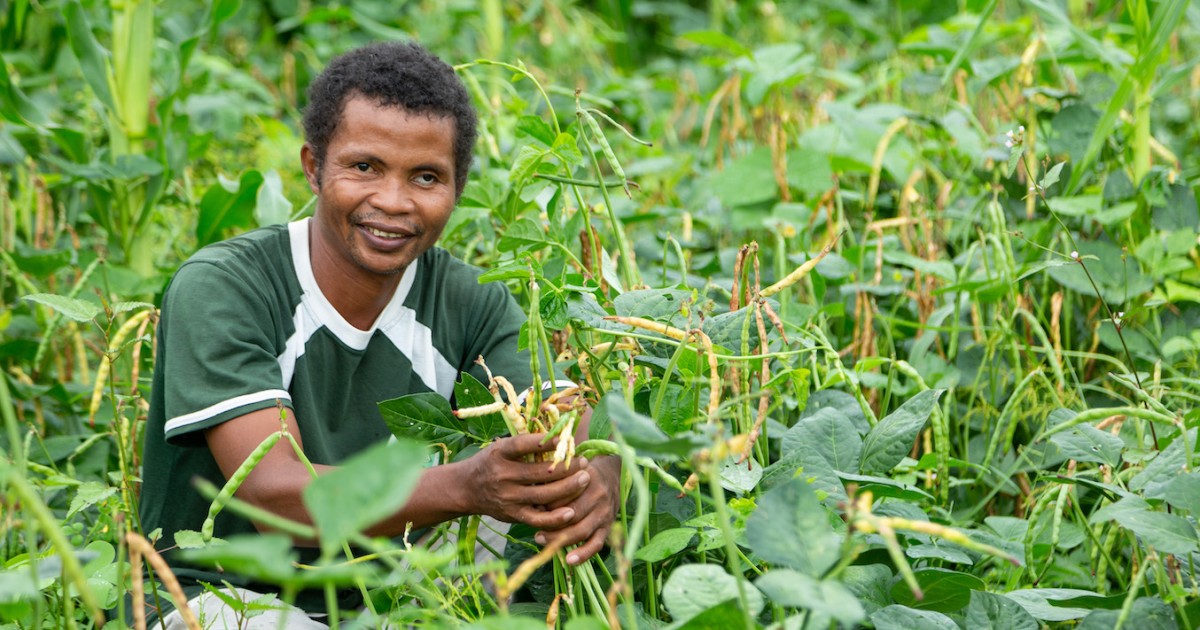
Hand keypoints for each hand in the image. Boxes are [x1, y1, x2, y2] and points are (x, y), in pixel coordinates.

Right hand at [465, 433, 591, 530]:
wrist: (466, 488)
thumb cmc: (491, 462)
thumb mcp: (501, 447)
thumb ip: (525, 444)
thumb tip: (560, 435)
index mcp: (500, 453)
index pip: (524, 445)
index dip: (546, 442)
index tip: (566, 438)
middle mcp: (503, 475)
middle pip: (541, 472)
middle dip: (568, 467)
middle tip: (585, 462)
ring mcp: (508, 497)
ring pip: (544, 494)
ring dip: (569, 488)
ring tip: (585, 479)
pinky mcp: (512, 515)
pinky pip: (538, 519)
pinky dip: (555, 518)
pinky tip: (571, 511)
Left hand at [534, 454, 620, 565]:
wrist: (612, 477)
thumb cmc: (580, 475)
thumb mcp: (568, 469)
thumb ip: (552, 479)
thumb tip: (532, 497)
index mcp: (586, 478)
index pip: (564, 493)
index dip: (547, 502)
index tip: (532, 507)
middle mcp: (598, 495)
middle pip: (573, 513)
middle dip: (551, 523)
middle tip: (534, 530)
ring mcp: (604, 512)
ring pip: (582, 530)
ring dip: (560, 539)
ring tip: (541, 540)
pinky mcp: (608, 527)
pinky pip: (596, 544)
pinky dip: (584, 554)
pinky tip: (570, 561)